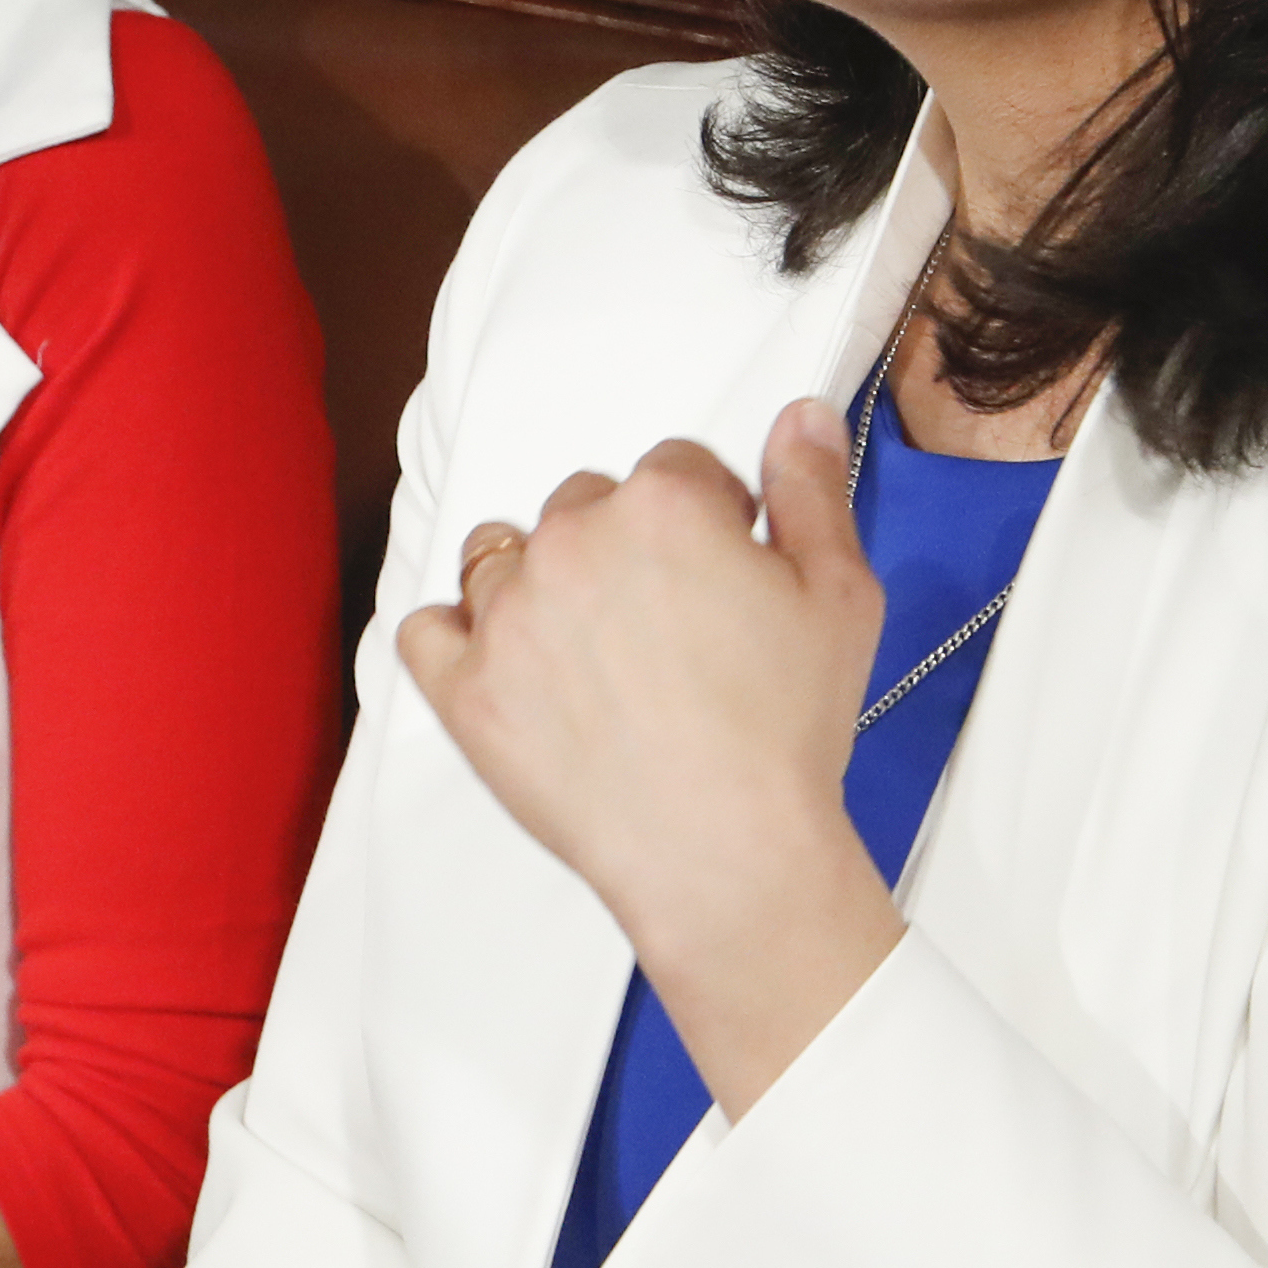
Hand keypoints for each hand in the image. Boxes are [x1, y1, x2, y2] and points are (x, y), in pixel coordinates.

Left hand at [397, 399, 906, 1115]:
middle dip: (621, 550)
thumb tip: (797, 413)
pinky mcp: (464, 688)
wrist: (726, 854)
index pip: (674, 469)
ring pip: (499, 555)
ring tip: (587, 651)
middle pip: (583, 506)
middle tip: (663, 630)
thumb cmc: (788, 730)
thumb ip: (813, 489)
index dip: (708, 520)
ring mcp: (506, 615)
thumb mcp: (840, 595)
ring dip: (534, 582)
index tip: (723, 577)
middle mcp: (570, 541)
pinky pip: (427, 629)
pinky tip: (502, 666)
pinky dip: (456, 639)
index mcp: (661, 505)